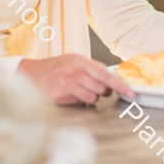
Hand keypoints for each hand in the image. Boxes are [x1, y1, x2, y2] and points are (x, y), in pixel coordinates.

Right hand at [16, 54, 135, 105]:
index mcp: (80, 61)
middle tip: (92, 87)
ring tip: (79, 90)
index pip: (106, 74)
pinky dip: (79, 101)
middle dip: (102, 91)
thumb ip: (92, 67)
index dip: (121, 85)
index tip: (132, 93)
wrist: (31, 74)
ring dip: (90, 96)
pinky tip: (71, 94)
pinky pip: (81, 103)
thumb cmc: (55, 67)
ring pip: (93, 97)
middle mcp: (75, 71)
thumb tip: (111, 76)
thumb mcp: (74, 60)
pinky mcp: (61, 96)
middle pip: (102, 88)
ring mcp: (67, 84)